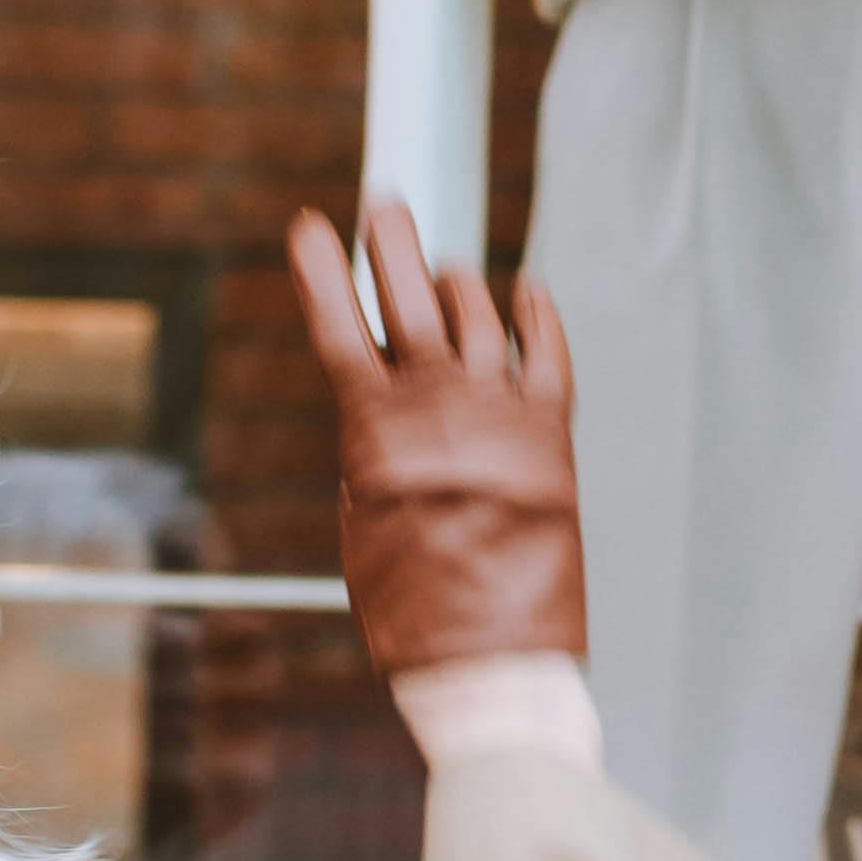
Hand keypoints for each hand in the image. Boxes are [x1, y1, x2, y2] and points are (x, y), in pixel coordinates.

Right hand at [288, 197, 587, 682]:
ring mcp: (499, 410)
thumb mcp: (365, 528)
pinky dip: (536, 314)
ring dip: (458, 284)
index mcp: (374, 427)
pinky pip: (547, 351)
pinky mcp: (552, 432)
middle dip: (392, 245)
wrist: (490, 653)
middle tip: (385, 207)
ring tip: (448, 271)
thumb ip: (375, 461)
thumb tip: (388, 431)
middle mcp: (437, 402)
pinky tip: (527, 291)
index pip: (337, 324)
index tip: (310, 227)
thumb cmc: (413, 611)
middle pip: (409, 297)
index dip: (321, 271)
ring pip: (477, 313)